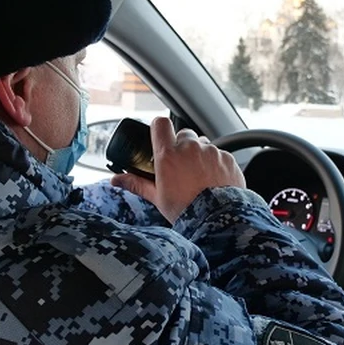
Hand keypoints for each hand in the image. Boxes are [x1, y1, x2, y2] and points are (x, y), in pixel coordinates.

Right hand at [111, 117, 245, 222]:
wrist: (217, 220)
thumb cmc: (185, 210)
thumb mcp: (157, 197)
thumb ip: (136, 184)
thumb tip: (116, 180)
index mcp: (168, 154)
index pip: (160, 124)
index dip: (159, 129)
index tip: (160, 139)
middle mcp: (190, 147)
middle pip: (184, 135)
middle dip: (182, 146)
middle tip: (181, 167)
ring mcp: (211, 151)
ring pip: (203, 145)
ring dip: (200, 155)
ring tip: (199, 177)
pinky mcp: (227, 158)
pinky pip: (219, 155)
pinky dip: (216, 164)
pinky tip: (214, 181)